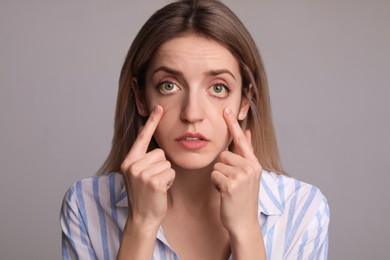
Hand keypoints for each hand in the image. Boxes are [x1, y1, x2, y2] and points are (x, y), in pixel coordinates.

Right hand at [121, 105, 174, 228]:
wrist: (142, 217)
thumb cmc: (144, 195)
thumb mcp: (138, 174)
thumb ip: (143, 159)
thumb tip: (152, 142)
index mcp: (129, 161)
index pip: (142, 137)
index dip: (152, 122)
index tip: (159, 107)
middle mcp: (132, 165)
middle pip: (160, 153)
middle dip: (161, 166)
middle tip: (152, 181)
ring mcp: (141, 174)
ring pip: (166, 163)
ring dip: (165, 175)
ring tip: (155, 186)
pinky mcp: (153, 182)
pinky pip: (170, 172)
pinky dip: (169, 181)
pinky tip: (160, 190)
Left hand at [211, 107, 261, 234]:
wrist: (243, 222)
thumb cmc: (243, 198)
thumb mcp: (249, 175)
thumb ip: (246, 154)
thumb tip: (247, 132)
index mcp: (254, 164)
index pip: (241, 140)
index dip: (233, 124)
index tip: (226, 109)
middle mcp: (250, 168)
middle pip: (223, 155)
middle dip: (222, 168)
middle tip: (231, 183)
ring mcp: (242, 176)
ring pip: (217, 165)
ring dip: (219, 177)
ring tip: (228, 189)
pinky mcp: (231, 185)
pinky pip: (214, 175)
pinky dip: (216, 185)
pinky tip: (224, 193)